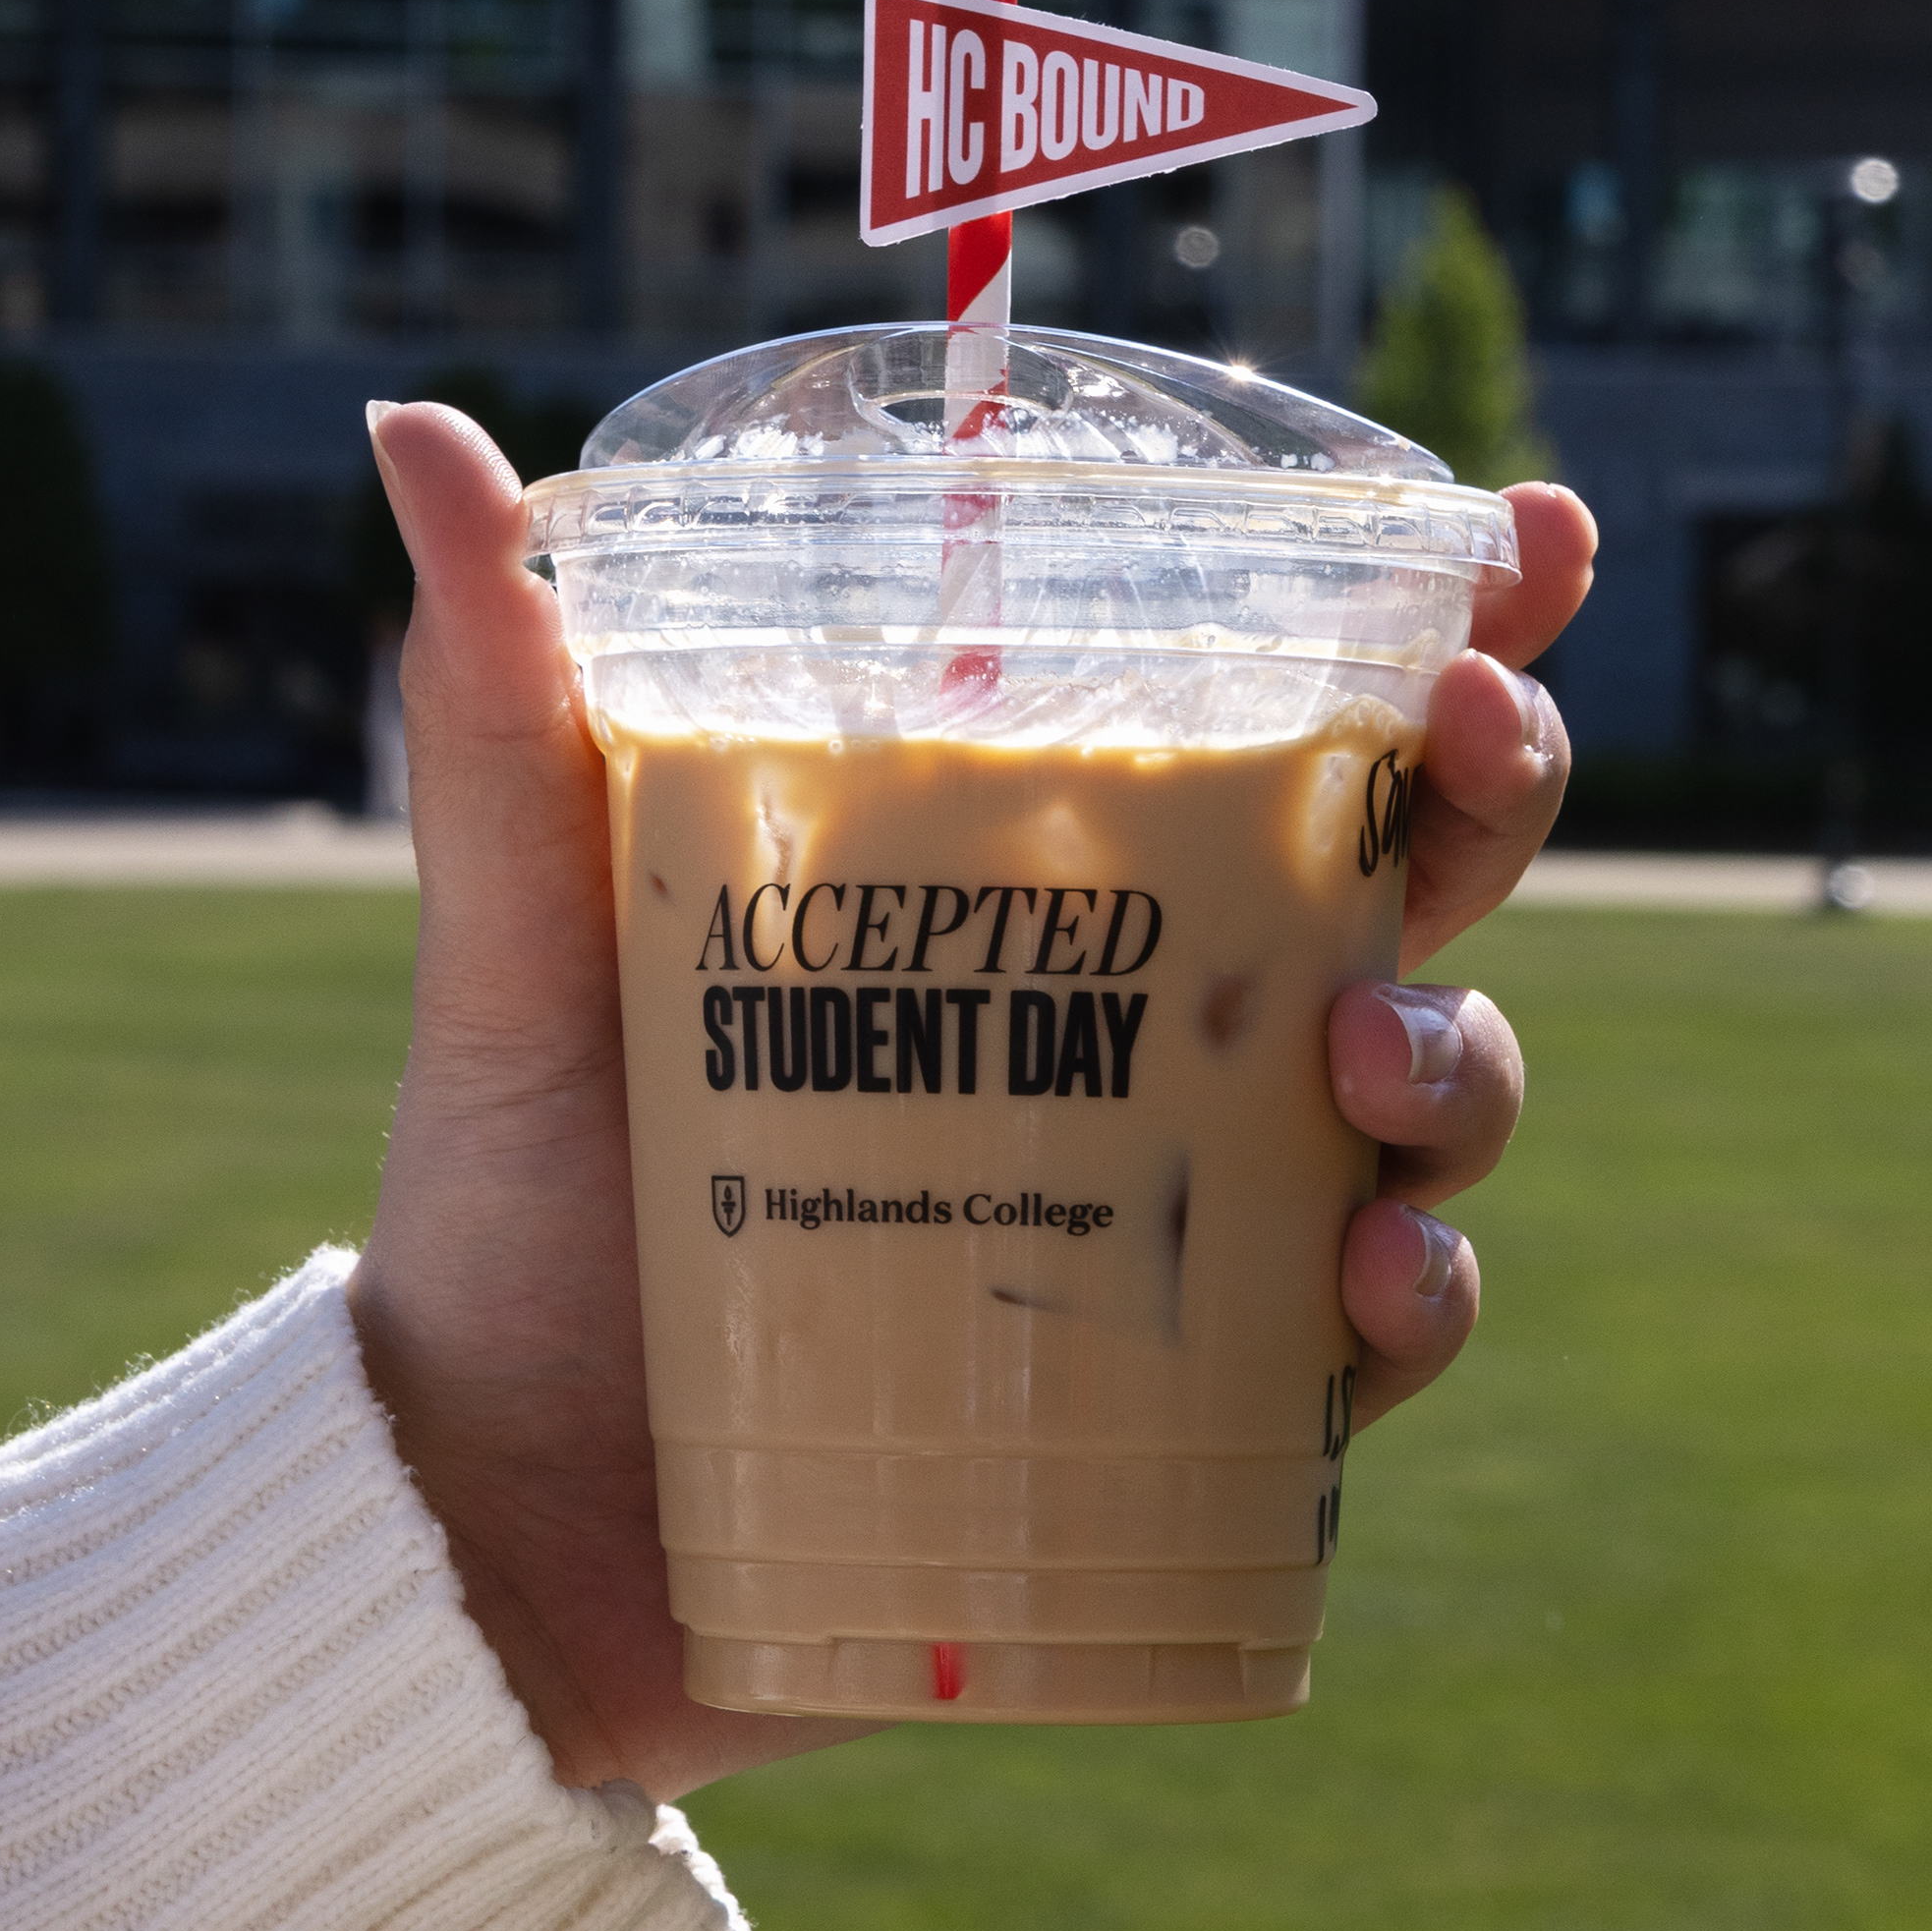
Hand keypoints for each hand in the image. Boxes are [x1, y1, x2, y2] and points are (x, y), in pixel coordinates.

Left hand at [343, 412, 1594, 1803]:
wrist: (481, 1518)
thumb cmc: (514, 1202)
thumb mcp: (519, 933)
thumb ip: (497, 698)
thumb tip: (407, 412)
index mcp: (1047, 882)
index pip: (1284, 722)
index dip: (1446, 627)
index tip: (1524, 533)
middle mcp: (1156, 1034)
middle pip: (1418, 878)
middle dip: (1498, 783)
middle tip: (1466, 740)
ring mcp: (1191, 1221)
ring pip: (1430, 1098)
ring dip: (1459, 1052)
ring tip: (1362, 1052)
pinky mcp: (1191, 1414)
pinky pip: (1370, 1352)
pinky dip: (1411, 1306)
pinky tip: (1370, 1283)